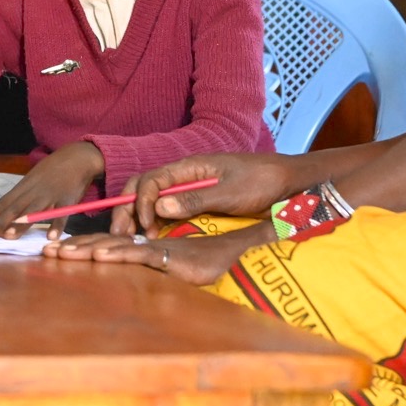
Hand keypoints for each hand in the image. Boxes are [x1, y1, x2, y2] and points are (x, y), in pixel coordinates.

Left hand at [0, 141, 103, 239]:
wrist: (77, 156)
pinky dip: (57, 225)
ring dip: (21, 224)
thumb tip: (5, 209)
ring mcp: (51, 196)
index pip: (3, 203)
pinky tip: (51, 237)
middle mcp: (34, 191)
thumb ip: (21, 194)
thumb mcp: (33, 179)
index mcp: (24, 187)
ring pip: (34, 211)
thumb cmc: (53, 170)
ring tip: (8, 236)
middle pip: (14, 208)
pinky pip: (62, 214)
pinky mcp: (67, 200)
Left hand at [43, 224, 265, 284]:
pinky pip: (136, 254)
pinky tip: (98, 255)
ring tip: (61, 254)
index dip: (80, 247)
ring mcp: (152, 250)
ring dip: (85, 250)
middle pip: (101, 244)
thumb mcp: (170, 270)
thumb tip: (149, 273)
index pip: (104, 245)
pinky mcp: (165, 257)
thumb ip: (151, 269)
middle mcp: (142, 247)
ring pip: (112, 247)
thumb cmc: (202, 264)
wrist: (231, 256)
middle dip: (72, 249)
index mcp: (140, 249)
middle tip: (45, 252)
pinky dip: (116, 253)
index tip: (55, 252)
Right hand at [112, 152, 293, 237]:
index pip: (152, 180)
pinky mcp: (196, 201)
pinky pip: (167, 209)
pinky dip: (153, 222)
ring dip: (137, 216)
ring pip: (152, 198)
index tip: (145, 226)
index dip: (142, 202)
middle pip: (144, 187)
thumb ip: (195, 199)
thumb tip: (159, 207)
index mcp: (189, 166)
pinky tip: (151, 238)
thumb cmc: (261, 182)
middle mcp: (184, 175)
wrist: (286, 181)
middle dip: (127, 208)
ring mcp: (189, 188)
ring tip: (129, 239)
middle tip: (119, 234)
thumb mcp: (230, 193)